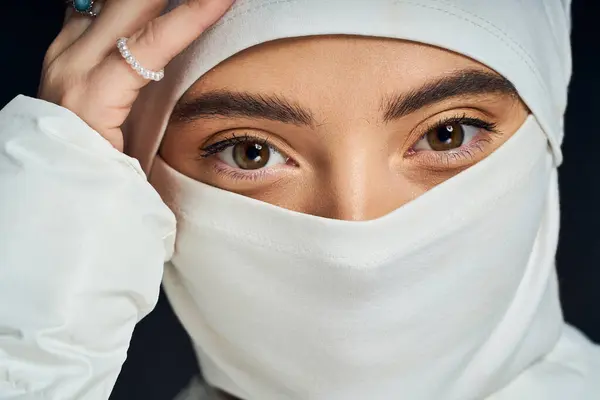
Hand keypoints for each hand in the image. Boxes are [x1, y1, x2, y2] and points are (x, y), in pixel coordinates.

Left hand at [38, 0, 234, 150]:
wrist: (43, 169)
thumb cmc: (88, 172)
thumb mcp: (127, 166)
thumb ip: (163, 139)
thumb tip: (212, 145)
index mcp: (91, 96)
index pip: (149, 43)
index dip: (191, 16)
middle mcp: (73, 62)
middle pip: (130, 5)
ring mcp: (65, 47)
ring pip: (110, 0)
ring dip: (147, 1)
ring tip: (174, 4)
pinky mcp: (62, 43)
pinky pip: (94, 5)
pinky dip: (122, 5)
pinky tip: (141, 9)